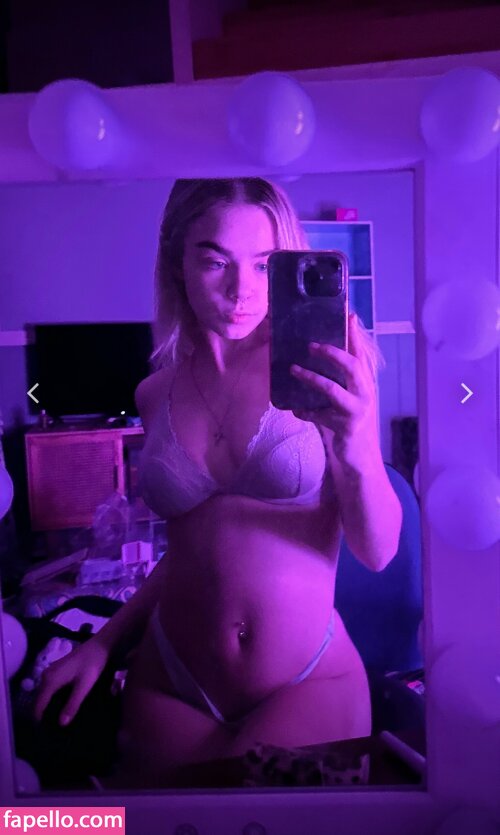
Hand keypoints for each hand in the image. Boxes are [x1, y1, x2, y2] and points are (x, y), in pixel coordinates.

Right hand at [33, 636, 109, 725]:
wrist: (101, 645)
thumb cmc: (93, 664)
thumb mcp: (84, 686)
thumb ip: (72, 704)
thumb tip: (61, 724)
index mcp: (50, 680)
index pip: (38, 705)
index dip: (40, 720)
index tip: (47, 733)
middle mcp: (46, 676)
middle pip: (40, 701)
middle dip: (45, 715)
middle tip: (56, 730)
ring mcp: (51, 672)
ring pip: (46, 695)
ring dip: (50, 707)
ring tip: (60, 721)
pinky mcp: (57, 671)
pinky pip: (51, 689)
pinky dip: (54, 699)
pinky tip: (64, 706)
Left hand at [290, 313, 379, 471]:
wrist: (362, 459)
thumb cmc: (353, 424)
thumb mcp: (349, 401)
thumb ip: (339, 384)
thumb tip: (311, 365)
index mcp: (366, 384)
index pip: (362, 354)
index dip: (355, 335)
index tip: (349, 315)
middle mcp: (365, 394)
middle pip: (352, 366)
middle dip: (332, 353)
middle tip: (311, 345)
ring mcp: (357, 410)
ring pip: (333, 389)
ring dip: (311, 378)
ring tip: (293, 369)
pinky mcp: (346, 427)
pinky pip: (320, 416)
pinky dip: (306, 412)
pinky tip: (296, 410)